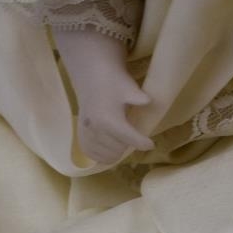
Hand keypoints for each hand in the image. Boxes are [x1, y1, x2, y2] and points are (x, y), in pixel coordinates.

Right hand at [53, 26, 153, 168]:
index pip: (130, 139)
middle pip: (120, 149)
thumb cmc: (114, 82)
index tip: (151, 144)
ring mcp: (86, 133)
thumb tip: (148, 101)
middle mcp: (95, 129)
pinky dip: (103, 155)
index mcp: (108, 119)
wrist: (93, 77)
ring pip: (107, 155)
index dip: (144, 143)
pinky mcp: (80, 136)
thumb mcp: (129, 87)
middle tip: (134, 136)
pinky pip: (93, 155)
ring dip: (118, 151)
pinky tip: (110, 147)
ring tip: (123, 141)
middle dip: (129, 144)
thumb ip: (139, 97)